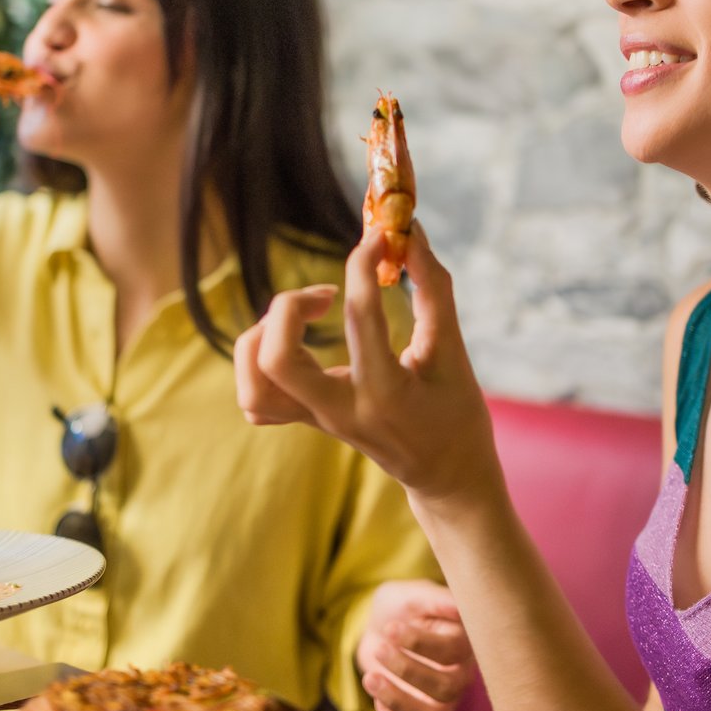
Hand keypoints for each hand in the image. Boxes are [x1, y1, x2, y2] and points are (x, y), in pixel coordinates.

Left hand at [235, 221, 498, 502]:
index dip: (365, 263)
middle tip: (327, 294)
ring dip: (264, 336)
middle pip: (276, 360)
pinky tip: (297, 342)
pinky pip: (257, 398)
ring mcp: (318, 420)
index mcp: (384, 394)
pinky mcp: (307, 420)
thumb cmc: (457, 414)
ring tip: (305, 317)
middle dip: (288, 308)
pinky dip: (259, 363)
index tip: (378, 237)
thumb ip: (434, 292)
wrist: (445, 475)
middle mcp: (340, 411)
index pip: (360, 317)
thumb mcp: (453, 354)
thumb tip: (411, 235)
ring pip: (254, 384)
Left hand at [355, 580, 475, 710]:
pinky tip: (378, 699)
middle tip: (380, 648)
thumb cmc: (400, 610)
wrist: (380, 630)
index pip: (453, 650)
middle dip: (406, 669)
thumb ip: (433, 599)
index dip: (420, 643)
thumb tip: (458, 605)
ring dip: (398, 701)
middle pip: (446, 687)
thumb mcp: (411, 595)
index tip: (391, 628)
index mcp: (463, 641)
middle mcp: (460, 674)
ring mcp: (445, 701)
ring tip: (370, 678)